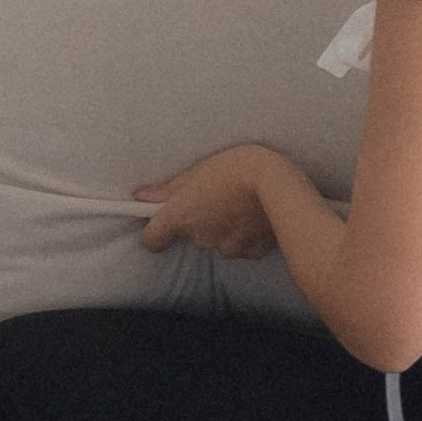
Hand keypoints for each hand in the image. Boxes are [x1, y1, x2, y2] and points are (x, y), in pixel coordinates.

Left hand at [133, 146, 281, 259]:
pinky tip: (257, 216)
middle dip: (201, 220)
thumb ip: (169, 189)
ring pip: (219, 241)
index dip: (154, 234)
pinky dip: (247, 236)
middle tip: (218, 197)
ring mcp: (226, 247)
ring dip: (225, 228)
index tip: (161, 224)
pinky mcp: (251, 252)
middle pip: (191, 235)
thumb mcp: (199, 169)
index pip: (152, 240)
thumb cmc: (237, 168)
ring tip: (241, 204)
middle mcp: (200, 237)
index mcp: (182, 216)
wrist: (280, 185)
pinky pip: (243, 247)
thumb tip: (141, 197)